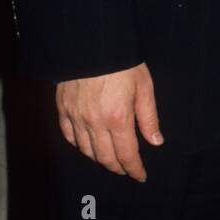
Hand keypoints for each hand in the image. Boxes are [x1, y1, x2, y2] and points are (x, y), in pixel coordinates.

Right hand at [56, 62, 162, 181]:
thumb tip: (156, 141)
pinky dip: (79, 145)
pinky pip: (69, 136)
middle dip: (118, 168)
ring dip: (99, 159)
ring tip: (110, 160)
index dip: (134, 169)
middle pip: (105, 158)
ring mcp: (76, 117)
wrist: (92, 43)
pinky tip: (87, 145)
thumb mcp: (144, 86)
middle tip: (126, 169)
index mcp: (118, 118)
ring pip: (86, 150)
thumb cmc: (123, 63)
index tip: (140, 176)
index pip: (127, 155)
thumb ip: (149, 117)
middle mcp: (95, 123)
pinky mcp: (63, 109)